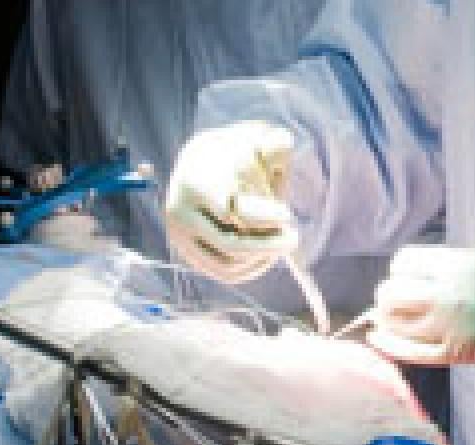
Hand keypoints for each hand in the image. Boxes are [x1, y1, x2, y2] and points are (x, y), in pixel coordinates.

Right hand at [164, 121, 299, 283]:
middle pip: (232, 243)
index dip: (265, 217)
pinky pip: (224, 273)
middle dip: (270, 244)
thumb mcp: (253, 140)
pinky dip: (251, 270)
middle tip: (294, 237)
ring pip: (230, 263)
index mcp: (196, 182)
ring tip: (282, 243)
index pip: (233, 211)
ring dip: (263, 258)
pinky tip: (268, 255)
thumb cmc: (235, 152)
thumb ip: (272, 142)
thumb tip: (286, 142)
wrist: (199, 165)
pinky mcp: (186, 253)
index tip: (287, 214)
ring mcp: (180, 235)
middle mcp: (180, 211)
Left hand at [367, 245, 474, 391]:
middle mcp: (452, 292)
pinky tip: (383, 340)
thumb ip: (451, 266)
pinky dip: (392, 346)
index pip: (404, 262)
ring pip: (395, 323)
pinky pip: (411, 352)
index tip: (408, 278)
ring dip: (388, 320)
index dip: (401, 271)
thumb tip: (413, 275)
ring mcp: (454, 326)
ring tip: (392, 321)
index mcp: (461, 263)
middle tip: (397, 302)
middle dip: (388, 297)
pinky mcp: (459, 354)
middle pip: (391, 293)